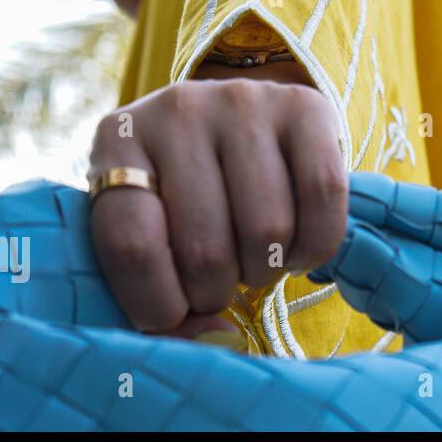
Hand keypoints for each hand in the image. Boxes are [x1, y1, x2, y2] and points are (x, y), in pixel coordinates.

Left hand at [87, 78, 348, 334]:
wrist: (238, 120)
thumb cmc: (182, 191)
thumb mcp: (149, 226)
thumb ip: (159, 294)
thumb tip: (216, 341)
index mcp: (118, 141)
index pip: (131, 244)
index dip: (157, 303)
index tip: (173, 314)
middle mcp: (178, 110)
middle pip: (204, 246)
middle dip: (217, 290)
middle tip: (220, 281)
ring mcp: (245, 101)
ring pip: (267, 228)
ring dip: (265, 270)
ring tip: (254, 260)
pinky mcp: (306, 106)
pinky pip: (324, 197)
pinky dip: (315, 245)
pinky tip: (295, 247)